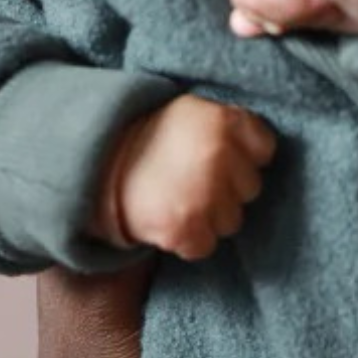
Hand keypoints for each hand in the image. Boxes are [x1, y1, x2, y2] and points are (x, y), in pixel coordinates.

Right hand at [98, 95, 276, 260]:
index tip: (217, 155)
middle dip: (226, 186)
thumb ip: (228, 124)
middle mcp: (218, 156)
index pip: (264, 148)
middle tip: (190, 177)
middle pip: (250, 188)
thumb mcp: (190, 111)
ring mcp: (203, 196)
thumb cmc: (145, 139)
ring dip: (209, 216)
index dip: (243, 154)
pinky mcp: (185, 231)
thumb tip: (264, 150)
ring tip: (178, 197)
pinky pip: (206, 246)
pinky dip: (189, 240)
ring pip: (232, 221)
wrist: (92, 166)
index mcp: (223, 121)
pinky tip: (169, 219)